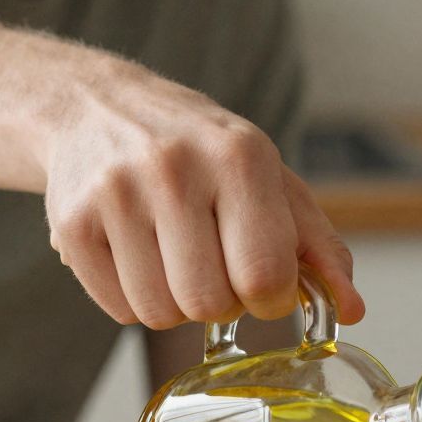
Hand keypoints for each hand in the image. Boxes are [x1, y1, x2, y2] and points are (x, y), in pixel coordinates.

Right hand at [43, 53, 363, 330]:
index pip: (264, 276)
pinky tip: (137, 254)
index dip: (270, 298)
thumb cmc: (202, 154)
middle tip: (215, 266)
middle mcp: (173, 169)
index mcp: (239, 156)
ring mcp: (115, 194)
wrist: (98, 108)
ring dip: (176, 304)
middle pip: (208, 304)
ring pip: (160, 313)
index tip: (263, 282)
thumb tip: (351, 311)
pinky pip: (119, 310)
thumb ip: (318, 248)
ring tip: (174, 257)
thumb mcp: (271, 182)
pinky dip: (134, 299)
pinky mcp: (71, 223)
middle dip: (221, 303)